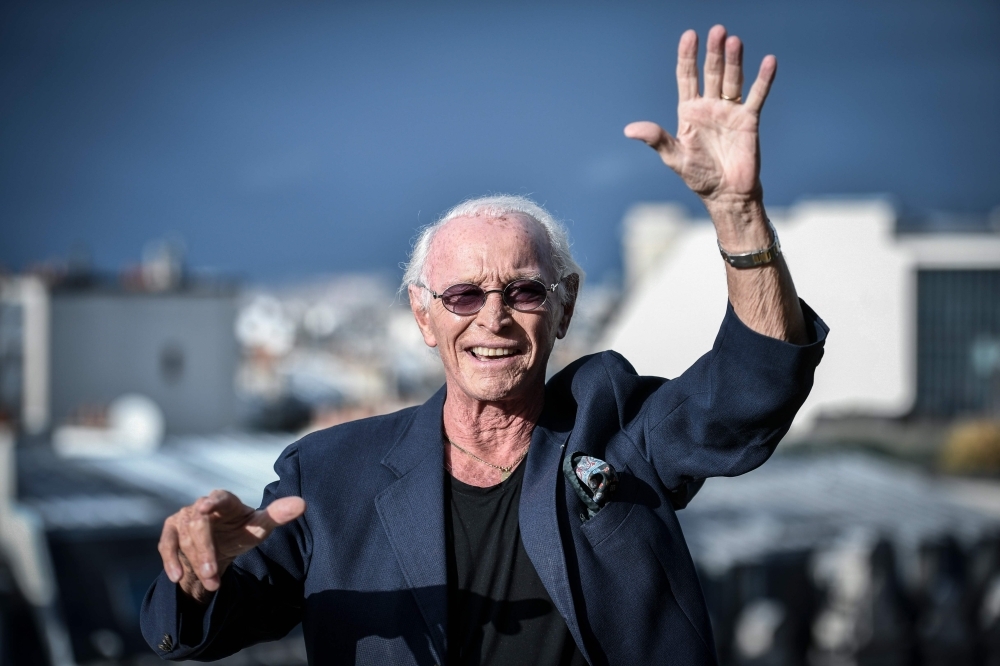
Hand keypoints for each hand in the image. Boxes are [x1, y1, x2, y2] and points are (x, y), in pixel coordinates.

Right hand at [158, 489, 305, 603]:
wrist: (217, 552)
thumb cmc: (240, 534)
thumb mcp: (259, 528)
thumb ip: (278, 515)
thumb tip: (302, 503)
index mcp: (226, 501)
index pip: (219, 498)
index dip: (212, 502)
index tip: (205, 507)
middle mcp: (201, 506)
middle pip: (199, 525)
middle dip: (205, 551)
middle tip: (212, 574)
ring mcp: (184, 518)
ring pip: (185, 539)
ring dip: (196, 563)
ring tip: (212, 582)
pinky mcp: (171, 532)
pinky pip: (167, 546)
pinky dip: (171, 561)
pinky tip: (176, 577)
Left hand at [625, 25, 775, 205]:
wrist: (726, 194)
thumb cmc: (698, 177)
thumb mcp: (674, 157)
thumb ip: (656, 139)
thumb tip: (629, 129)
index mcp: (689, 113)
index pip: (687, 77)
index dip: (687, 57)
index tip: (689, 36)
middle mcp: (709, 107)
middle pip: (711, 73)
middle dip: (713, 53)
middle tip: (717, 31)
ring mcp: (729, 112)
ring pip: (732, 80)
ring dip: (734, 61)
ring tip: (734, 41)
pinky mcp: (749, 120)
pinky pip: (756, 96)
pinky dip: (763, 79)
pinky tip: (769, 61)